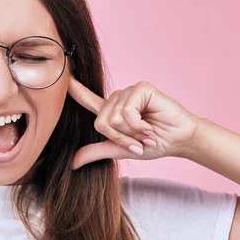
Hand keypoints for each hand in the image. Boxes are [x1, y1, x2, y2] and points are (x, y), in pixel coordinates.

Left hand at [67, 76, 200, 169]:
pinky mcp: (141, 88)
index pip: (87, 99)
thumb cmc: (153, 145)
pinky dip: (139, 126)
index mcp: (111, 112)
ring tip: (146, 133)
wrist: (177, 142)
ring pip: (114, 118)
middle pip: (102, 122)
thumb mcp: (120, 150)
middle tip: (138, 141)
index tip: (62, 75)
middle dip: (121, 138)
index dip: (74, 88)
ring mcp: (129, 92)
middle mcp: (118, 99)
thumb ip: (96, 152)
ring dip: (132, 133)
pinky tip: (150, 126)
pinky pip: (127, 112)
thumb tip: (72, 164)